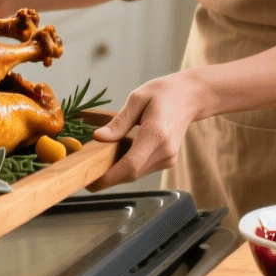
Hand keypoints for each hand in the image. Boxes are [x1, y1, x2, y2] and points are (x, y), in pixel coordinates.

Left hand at [86, 72, 209, 191]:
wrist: (190, 97)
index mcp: (156, 133)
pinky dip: (127, 166)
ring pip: (136, 174)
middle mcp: (165, 150)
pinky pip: (142, 169)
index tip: (90, 181)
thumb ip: (119, 122)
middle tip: (86, 173)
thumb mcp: (137, 98)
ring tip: (99, 161)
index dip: (109, 177)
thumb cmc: (163, 93)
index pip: (130, 164)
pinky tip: (118, 155)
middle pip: (131, 173)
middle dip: (107, 177)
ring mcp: (169, 158)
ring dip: (116, 172)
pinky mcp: (168, 161)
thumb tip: (99, 138)